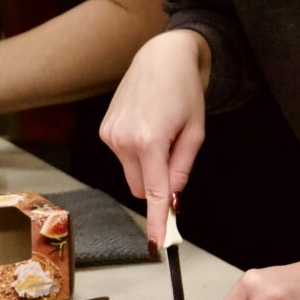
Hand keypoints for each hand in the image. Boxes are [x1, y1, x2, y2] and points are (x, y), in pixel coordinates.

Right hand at [99, 30, 208, 248]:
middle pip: (141, 188)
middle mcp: (124, 141)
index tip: (159, 243)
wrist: (160, 56)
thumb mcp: (195, 131)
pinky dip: (135, 152)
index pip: (155, 193)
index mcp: (151, 141)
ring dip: (146, 166)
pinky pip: (122, 158)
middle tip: (174, 157)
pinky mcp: (104, 131)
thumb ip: (182, 168)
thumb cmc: (184, 90)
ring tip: (158, 133)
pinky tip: (145, 126)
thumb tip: (173, 197)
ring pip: (131, 174)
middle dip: (157, 184)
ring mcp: (110, 136)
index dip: (158, 220)